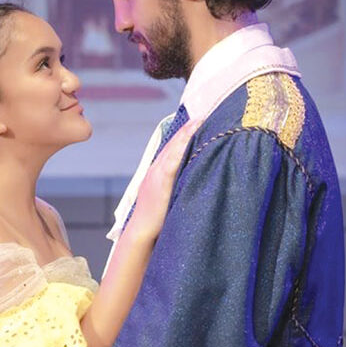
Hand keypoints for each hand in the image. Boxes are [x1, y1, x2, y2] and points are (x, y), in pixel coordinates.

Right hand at [128, 119, 201, 240]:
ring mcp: (156, 174)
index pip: (172, 148)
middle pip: (173, 143)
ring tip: (201, 119)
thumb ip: (176, 187)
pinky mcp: (160, 181)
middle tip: (204, 114)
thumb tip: (192, 181)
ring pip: (173, 147)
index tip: (198, 121)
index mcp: (157, 173)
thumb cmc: (156, 221)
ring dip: (187, 132)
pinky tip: (192, 136)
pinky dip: (182, 145)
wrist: (141, 232)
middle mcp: (156, 169)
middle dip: (188, 128)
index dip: (184, 134)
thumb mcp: (166, 198)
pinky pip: (173, 159)